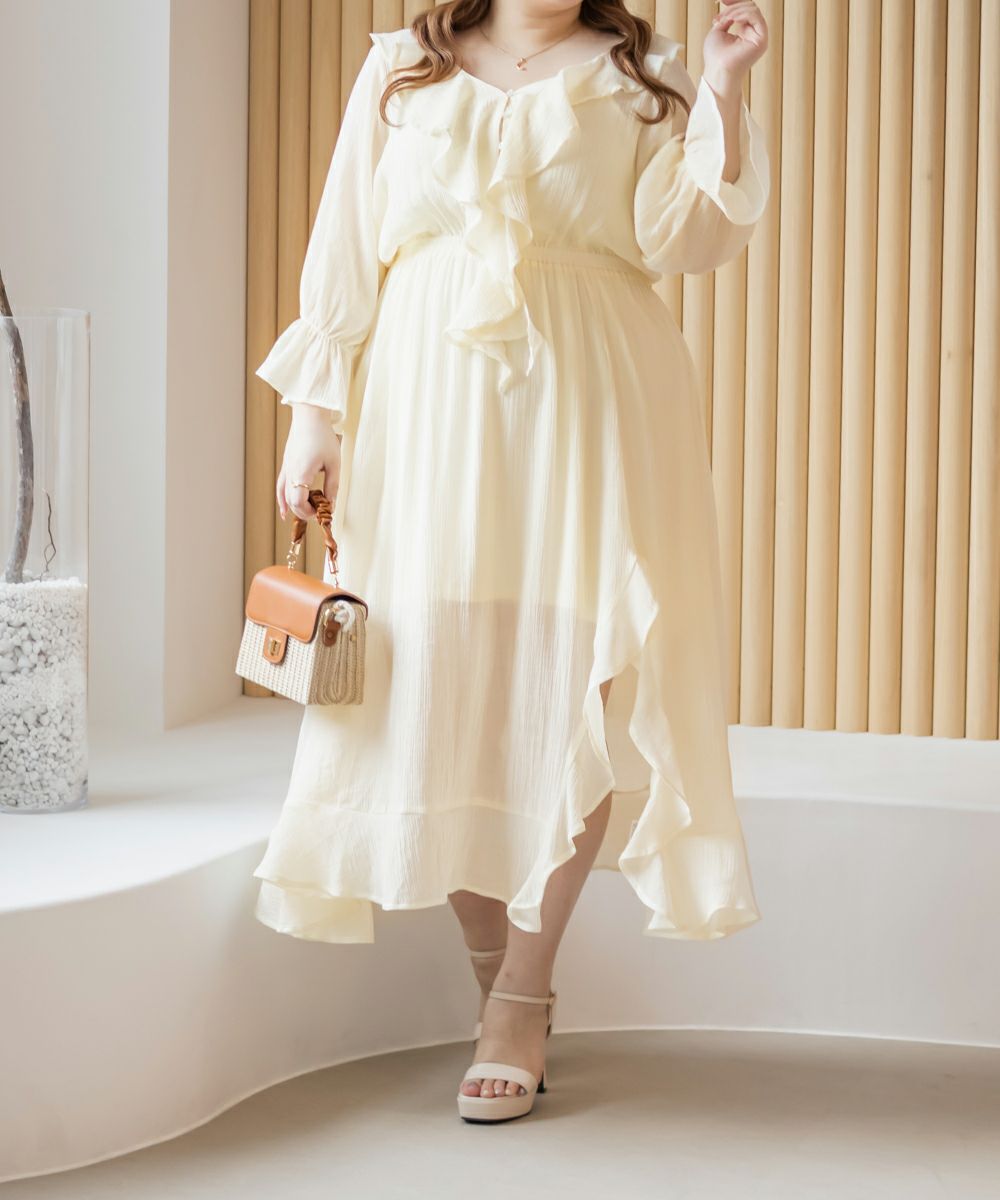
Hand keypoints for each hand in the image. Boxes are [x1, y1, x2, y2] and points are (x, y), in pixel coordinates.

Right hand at [276, 404, 340, 521]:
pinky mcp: (286, 464)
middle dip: (303, 512)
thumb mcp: (334, 463)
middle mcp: (290, 472)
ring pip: (283, 494)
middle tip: (317, 513)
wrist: (309, 417)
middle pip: (291, 501)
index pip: (299, 502)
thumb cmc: (323, 437)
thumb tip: (331, 504)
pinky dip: (282, 499)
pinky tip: (284, 509)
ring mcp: (286, 468)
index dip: (309, 512)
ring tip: (300, 518)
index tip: (321, 512)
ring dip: (292, 508)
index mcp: (301, 473)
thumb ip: (332, 486)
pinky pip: (280, 485)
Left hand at [704, 0, 767, 89]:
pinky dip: (742, 14)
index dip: (734, 2)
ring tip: (724, 19)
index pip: (744, 10)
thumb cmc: (715, 57)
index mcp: (745, 32)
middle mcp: (754, 33)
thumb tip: (732, 9)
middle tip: (720, 15)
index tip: (721, 0)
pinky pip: (755, 16)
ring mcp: (759, 36)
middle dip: (733, 6)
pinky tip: (732, 19)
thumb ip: (726, 18)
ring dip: (735, 11)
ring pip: (752, 9)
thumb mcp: (718, 31)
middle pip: (749, 6)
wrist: (717, 71)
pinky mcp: (761, 39)